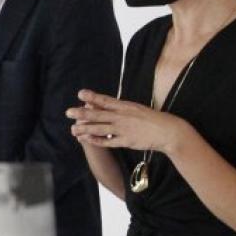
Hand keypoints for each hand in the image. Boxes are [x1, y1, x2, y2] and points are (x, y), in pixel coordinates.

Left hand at [66, 90, 184, 152]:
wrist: (168, 130)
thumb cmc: (151, 119)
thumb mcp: (136, 108)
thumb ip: (120, 107)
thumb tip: (106, 103)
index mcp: (125, 106)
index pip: (106, 100)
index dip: (92, 96)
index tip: (80, 93)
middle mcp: (123, 117)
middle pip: (99, 114)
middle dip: (83, 113)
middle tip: (68, 112)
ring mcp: (124, 129)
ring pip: (100, 129)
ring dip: (85, 129)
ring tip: (73, 129)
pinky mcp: (127, 141)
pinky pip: (109, 142)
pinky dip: (97, 141)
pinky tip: (87, 139)